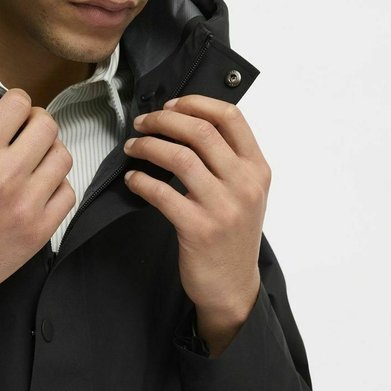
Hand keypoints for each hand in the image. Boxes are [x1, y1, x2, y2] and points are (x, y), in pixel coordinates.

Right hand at [0, 84, 74, 328]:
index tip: (11, 116)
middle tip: (24, 139)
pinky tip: (36, 194)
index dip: (16, 105)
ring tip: (31, 168)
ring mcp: (26, 205)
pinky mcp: (40, 230)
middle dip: (36, 127)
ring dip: (49, 156)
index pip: (18, 104)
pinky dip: (56, 189)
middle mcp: (4, 176)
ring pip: (63, 157)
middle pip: (48, 126)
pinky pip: (68, 193)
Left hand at [122, 95, 269, 324]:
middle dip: (163, 121)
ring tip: (132, 147)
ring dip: (148, 146)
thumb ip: (228, 161)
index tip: (171, 106)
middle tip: (142, 123)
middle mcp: (244, 184)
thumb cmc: (233, 237)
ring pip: (179, 157)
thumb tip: (187, 123)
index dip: (196, 104)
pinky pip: (162, 193)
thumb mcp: (246, 194)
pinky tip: (133, 180)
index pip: (231, 118)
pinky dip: (141, 181)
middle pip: (200, 132)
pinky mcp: (198, 228)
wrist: (233, 287)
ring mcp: (223, 207)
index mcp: (257, 169)